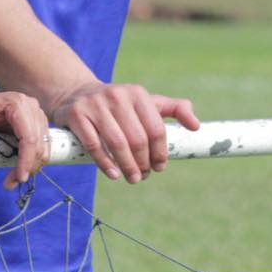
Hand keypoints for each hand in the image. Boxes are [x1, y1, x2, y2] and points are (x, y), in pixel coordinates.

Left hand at [0, 88, 51, 188]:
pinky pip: (41, 147)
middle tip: (11, 183)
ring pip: (43, 148)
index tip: (19, 177)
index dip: (26, 159)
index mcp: (17, 104)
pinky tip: (19, 170)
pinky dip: (32, 161)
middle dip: (28, 167)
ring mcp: (37, 116)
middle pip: (38, 144)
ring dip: (31, 167)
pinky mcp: (38, 124)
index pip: (29, 136)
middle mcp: (32, 108)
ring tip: (12, 179)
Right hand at [50, 82, 199, 183]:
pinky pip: (93, 144)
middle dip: (143, 163)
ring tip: (132, 178)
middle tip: (143, 176)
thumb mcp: (145, 102)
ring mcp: (95, 104)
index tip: (159, 167)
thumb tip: (196, 126)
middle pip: (137, 139)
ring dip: (127, 166)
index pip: (155, 128)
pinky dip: (105, 164)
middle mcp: (116, 96)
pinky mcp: (76, 114)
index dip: (160, 152)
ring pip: (116, 143)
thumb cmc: (118, 104)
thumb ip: (174, 109)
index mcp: (137, 93)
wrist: (75, 93)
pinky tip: (114, 174)